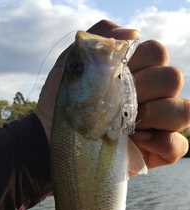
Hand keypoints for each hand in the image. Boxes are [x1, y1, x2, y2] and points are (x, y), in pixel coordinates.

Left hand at [35, 20, 189, 167]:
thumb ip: (96, 41)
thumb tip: (131, 34)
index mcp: (134, 74)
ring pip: (184, 110)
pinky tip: (137, 143)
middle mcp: (150, 97)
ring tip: (128, 126)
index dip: (141, 61)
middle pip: (173, 78)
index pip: (157, 53)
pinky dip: (163, 143)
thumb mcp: (69, 69)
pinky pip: (180, 145)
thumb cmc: (63, 110)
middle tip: (118, 104)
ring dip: (157, 114)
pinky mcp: (157, 153)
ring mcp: (156, 126)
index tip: (115, 76)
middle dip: (146, 88)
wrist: (55, 147)